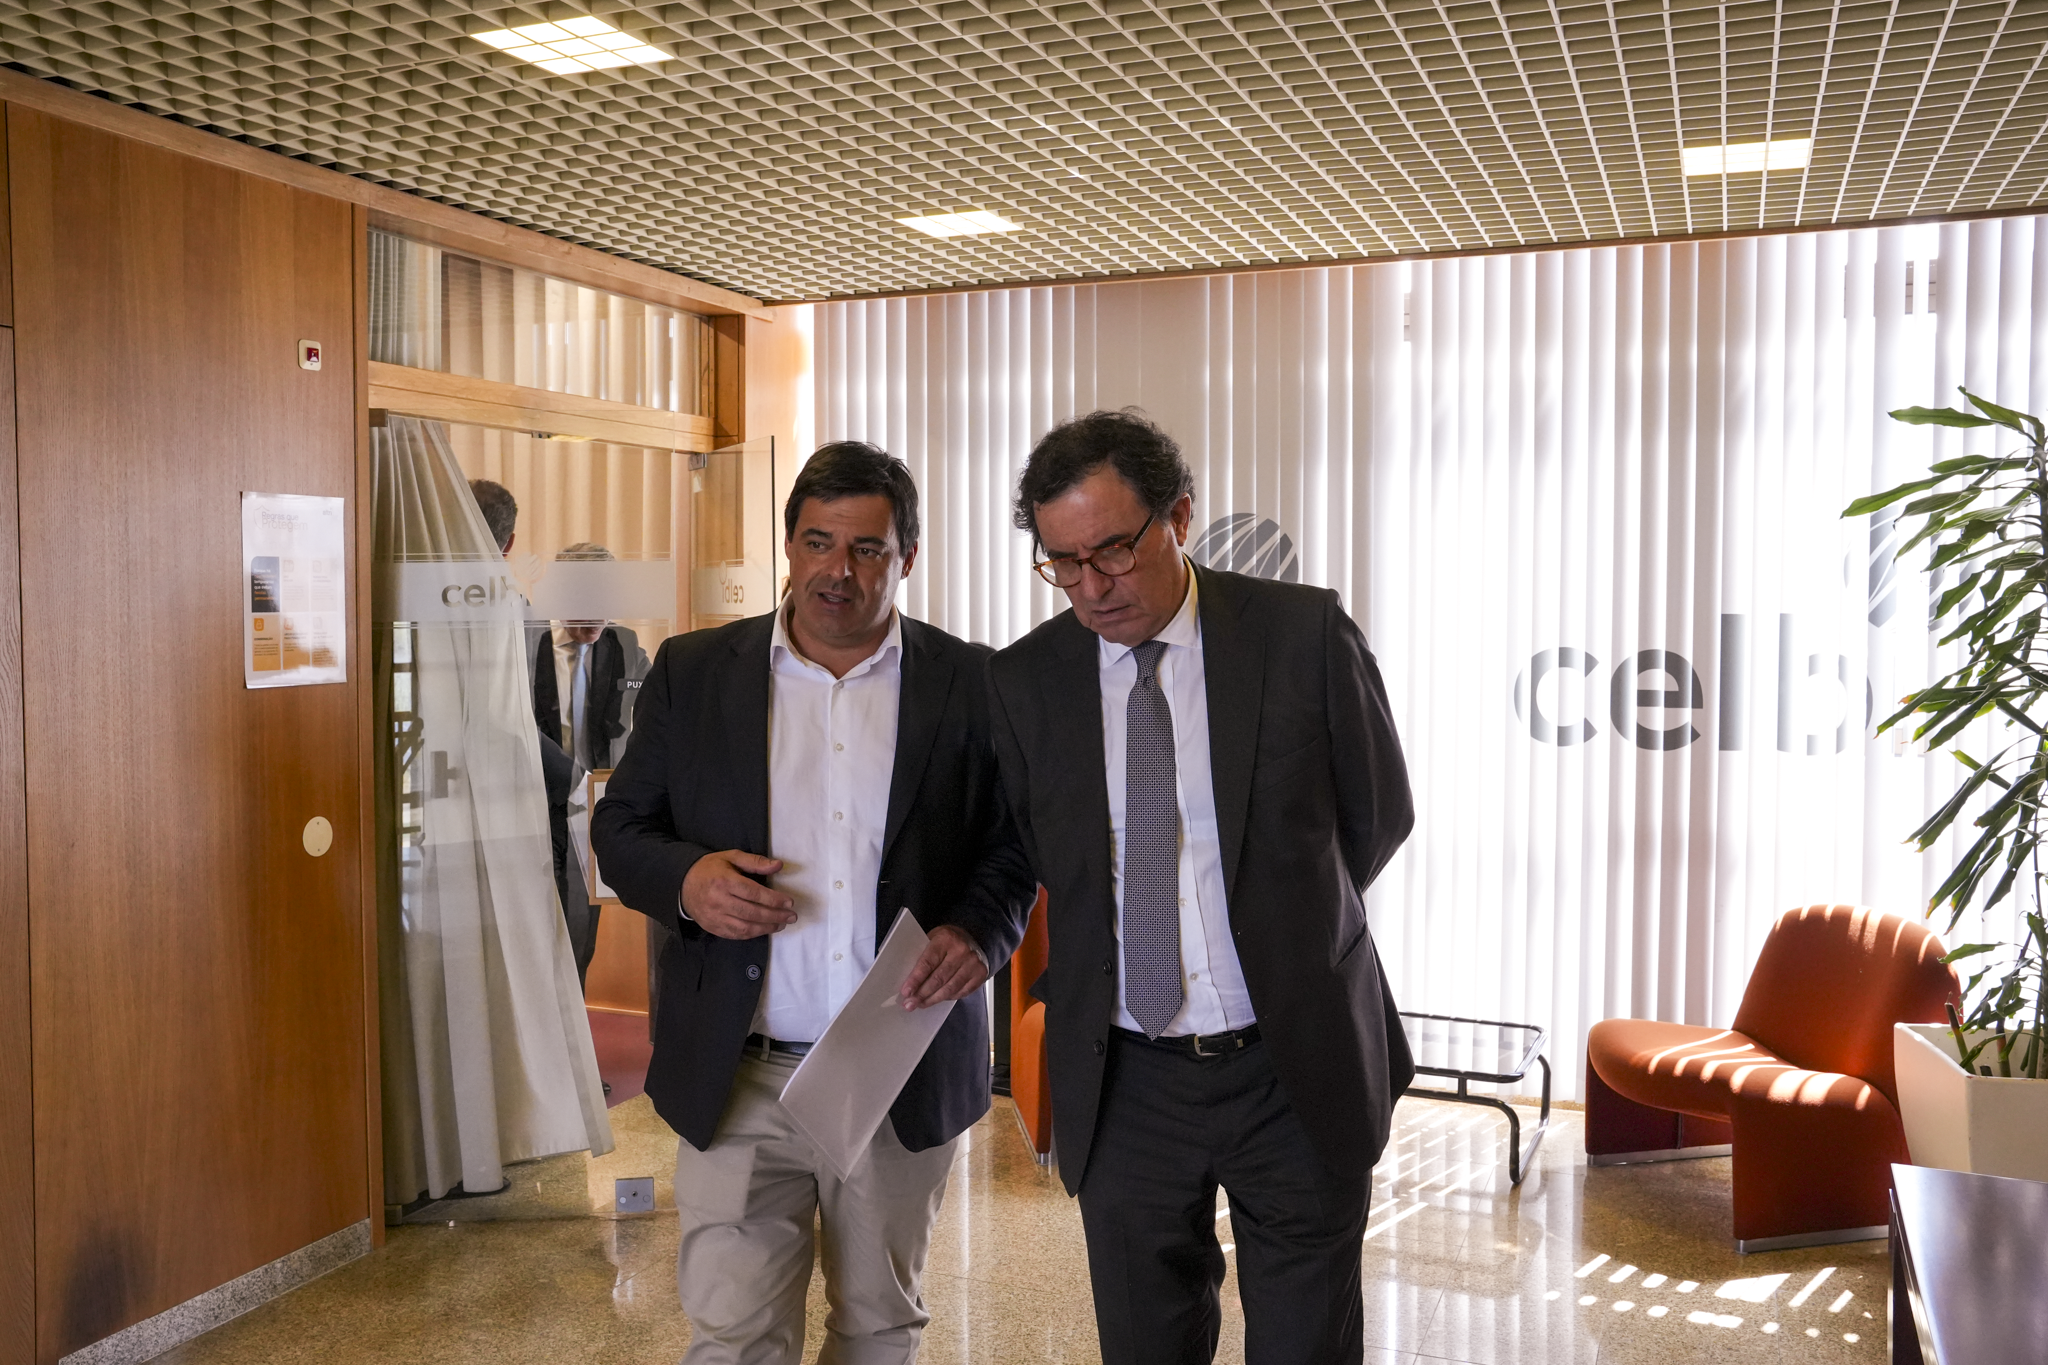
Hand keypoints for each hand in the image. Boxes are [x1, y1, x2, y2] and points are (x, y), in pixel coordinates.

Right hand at [681, 851, 795, 939]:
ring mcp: (715, 917)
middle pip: (752, 912)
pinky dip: (753, 934)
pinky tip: (764, 929)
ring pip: (745, 927)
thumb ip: (755, 862)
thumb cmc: (710, 869)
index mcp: (724, 881)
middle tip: (791, 916)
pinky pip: (736, 935)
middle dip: (775, 916)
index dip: (774, 899)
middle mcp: (719, 901)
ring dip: (766, 928)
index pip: (754, 893)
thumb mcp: (731, 857)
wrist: (682, 884)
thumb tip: (778, 865)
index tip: (789, 902)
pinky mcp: (713, 928)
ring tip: (781, 924)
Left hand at [899, 925, 988, 1010]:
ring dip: (933, 999)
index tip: (906, 992)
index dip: (916, 979)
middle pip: (938, 979)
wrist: (975, 938)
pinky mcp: (980, 975)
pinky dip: (947, 998)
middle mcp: (961, 951)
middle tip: (910, 1003)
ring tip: (921, 1004)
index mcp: (945, 939)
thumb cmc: (949, 940)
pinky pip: (960, 992)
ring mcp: (972, 964)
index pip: (928, 963)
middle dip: (922, 994)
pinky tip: (938, 999)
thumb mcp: (933, 938)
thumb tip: (908, 979)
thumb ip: (923, 955)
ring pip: (949, 988)